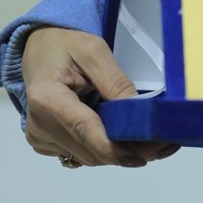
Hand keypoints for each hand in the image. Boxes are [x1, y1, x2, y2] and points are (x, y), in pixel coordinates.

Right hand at [22, 28, 179, 168]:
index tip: (148, 153)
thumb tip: (140, 112)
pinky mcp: (45, 142)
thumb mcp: (94, 52)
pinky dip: (104, 148)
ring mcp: (40, 136)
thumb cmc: (65, 45)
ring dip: (118, 152)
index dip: (117, 148)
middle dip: (127, 150)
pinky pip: (81, 153)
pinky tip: (122, 136)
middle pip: (90, 151)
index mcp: (47, 98)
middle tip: (162, 144)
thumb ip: (116, 83)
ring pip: (89, 157)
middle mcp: (39, 124)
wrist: (40, 48)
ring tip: (148, 139)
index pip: (85, 131)